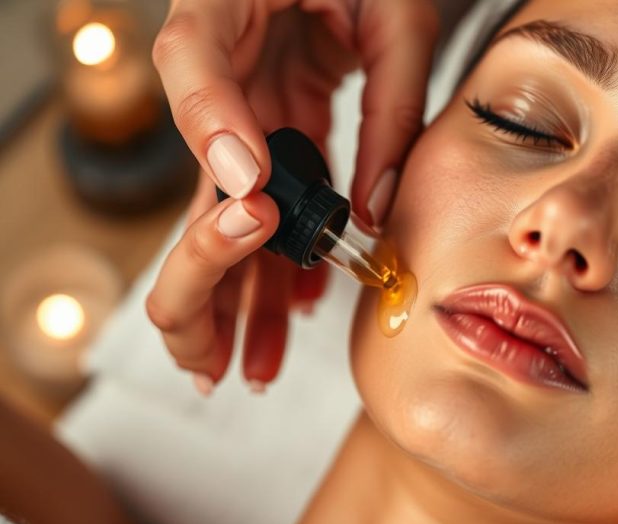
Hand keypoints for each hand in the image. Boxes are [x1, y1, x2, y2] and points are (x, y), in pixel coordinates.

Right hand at [148, 0, 438, 390]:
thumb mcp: (397, 15)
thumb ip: (389, 103)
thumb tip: (372, 213)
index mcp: (226, 3)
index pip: (192, 61)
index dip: (213, 132)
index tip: (252, 198)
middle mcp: (220, 66)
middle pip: (190, 175)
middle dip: (201, 272)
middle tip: (212, 346)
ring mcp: (243, 104)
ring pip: (228, 207)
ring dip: (240, 291)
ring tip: (251, 363)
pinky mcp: (272, 125)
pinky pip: (269, 198)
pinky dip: (282, 254)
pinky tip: (296, 307)